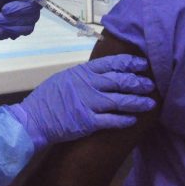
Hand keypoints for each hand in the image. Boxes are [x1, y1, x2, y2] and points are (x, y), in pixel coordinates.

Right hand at [5, 54, 155, 149]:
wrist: (33, 118)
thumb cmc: (47, 98)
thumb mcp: (64, 78)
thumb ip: (83, 76)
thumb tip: (100, 73)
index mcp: (82, 72)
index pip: (111, 64)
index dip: (130, 63)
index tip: (143, 65)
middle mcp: (88, 85)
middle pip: (120, 81)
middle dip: (138, 82)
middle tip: (151, 84)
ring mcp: (89, 103)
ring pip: (120, 100)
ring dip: (137, 101)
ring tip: (150, 103)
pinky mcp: (88, 122)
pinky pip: (111, 120)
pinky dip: (124, 119)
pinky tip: (133, 119)